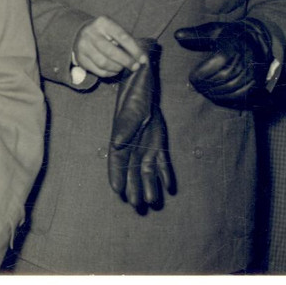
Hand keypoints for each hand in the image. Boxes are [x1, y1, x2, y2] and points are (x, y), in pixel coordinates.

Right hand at [75, 17, 147, 77]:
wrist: (80, 33)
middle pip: (111, 52)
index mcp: (103, 23)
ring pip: (104, 63)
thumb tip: (141, 58)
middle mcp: (90, 33)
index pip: (122, 37)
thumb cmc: (105, 32)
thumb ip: (127, 41)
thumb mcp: (115, 29)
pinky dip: (109, 73)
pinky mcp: (80, 58)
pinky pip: (98, 71)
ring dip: (117, 68)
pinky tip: (114, 70)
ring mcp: (83, 46)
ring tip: (122, 67)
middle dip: (126, 61)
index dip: (134, 50)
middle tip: (135, 67)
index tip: (143, 59)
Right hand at [108, 39, 174, 211]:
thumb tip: (116, 145)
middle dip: (133, 186)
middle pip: (132, 168)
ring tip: (152, 202)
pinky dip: (165, 173)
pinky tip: (169, 187)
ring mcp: (145, 142)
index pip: (117, 160)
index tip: (117, 191)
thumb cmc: (135, 93)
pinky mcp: (157, 140)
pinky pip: (161, 160)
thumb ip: (125, 127)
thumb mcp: (130, 109)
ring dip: (149, 184)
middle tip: (136, 205)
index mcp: (120, 136)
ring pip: (147, 167)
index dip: (116, 175)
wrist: (144, 81)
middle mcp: (131, 143)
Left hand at [174, 19, 271, 107]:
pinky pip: (241, 95)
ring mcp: (252, 72)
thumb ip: (195, 34)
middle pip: (223, 77)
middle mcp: (245, 60)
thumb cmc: (229, 36)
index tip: (192, 77)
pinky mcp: (256, 82)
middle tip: (196, 86)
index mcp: (233, 46)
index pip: (217, 63)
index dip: (202, 73)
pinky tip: (215, 96)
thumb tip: (177, 35)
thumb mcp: (213, 31)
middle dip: (206, 84)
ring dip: (215, 92)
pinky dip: (227, 98)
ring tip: (203, 91)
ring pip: (232, 87)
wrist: (254, 42)